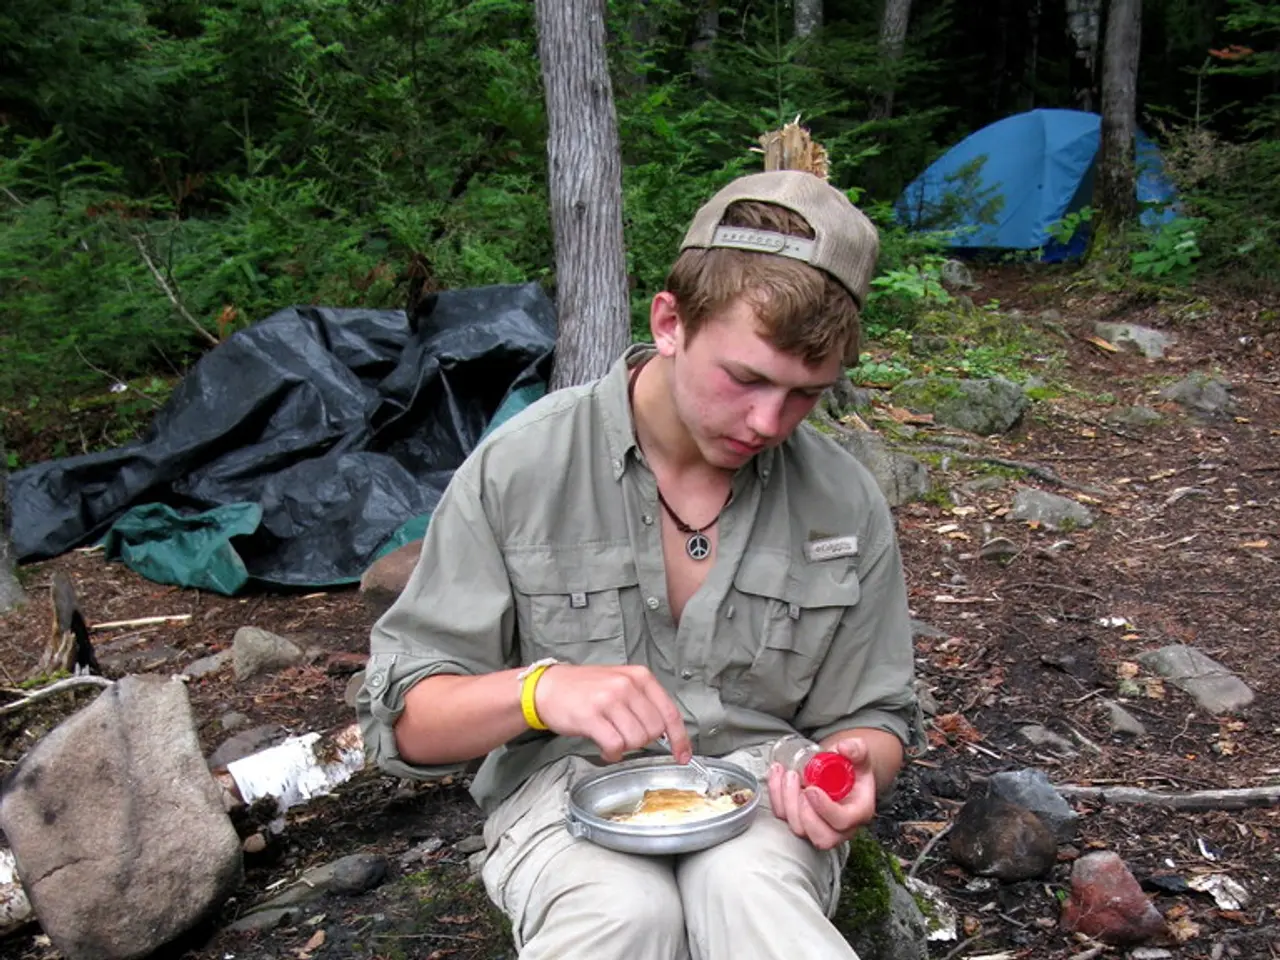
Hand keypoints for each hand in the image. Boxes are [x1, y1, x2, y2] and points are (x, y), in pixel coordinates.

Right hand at [534, 664, 691, 762]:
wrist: (548, 687)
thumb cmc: (586, 688)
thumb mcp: (621, 683)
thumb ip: (645, 702)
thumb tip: (668, 733)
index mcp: (640, 676)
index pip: (670, 713)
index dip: (680, 739)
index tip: (682, 755)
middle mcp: (626, 685)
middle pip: (654, 730)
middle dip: (643, 741)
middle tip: (625, 735)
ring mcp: (608, 700)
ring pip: (636, 740)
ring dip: (625, 748)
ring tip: (612, 738)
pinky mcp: (591, 716)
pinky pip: (615, 746)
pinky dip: (612, 754)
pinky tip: (605, 748)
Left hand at [767, 736, 875, 850]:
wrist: (842, 772)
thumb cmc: (853, 768)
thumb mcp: (859, 755)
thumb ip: (856, 749)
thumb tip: (844, 748)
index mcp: (857, 813)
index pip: (842, 822)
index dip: (825, 809)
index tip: (812, 789)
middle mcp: (839, 827)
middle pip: (821, 837)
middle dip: (803, 812)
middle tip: (798, 785)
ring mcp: (818, 827)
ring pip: (799, 829)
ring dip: (787, 802)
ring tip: (788, 774)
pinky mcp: (800, 820)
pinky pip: (784, 817)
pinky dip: (776, 797)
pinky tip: (777, 775)